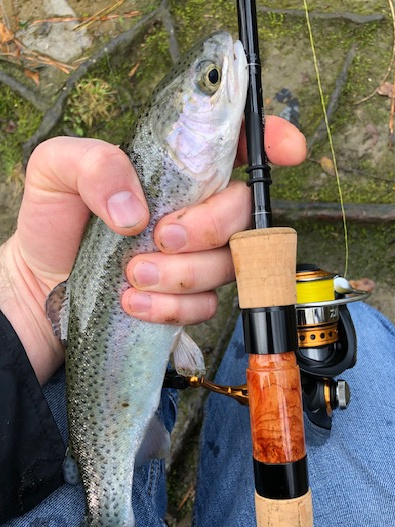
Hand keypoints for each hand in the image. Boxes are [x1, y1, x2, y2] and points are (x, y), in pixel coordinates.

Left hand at [0, 117, 304, 383]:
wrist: (44, 281)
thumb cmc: (55, 220)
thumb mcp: (55, 170)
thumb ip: (93, 165)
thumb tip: (137, 212)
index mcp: (175, 168)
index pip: (237, 143)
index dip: (272, 140)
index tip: (289, 150)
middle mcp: (195, 209)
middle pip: (243, 212)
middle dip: (208, 227)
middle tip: (161, 238)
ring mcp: (196, 256)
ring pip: (227, 264)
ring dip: (183, 273)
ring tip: (133, 274)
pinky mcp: (187, 297)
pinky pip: (204, 306)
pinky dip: (172, 308)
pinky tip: (134, 303)